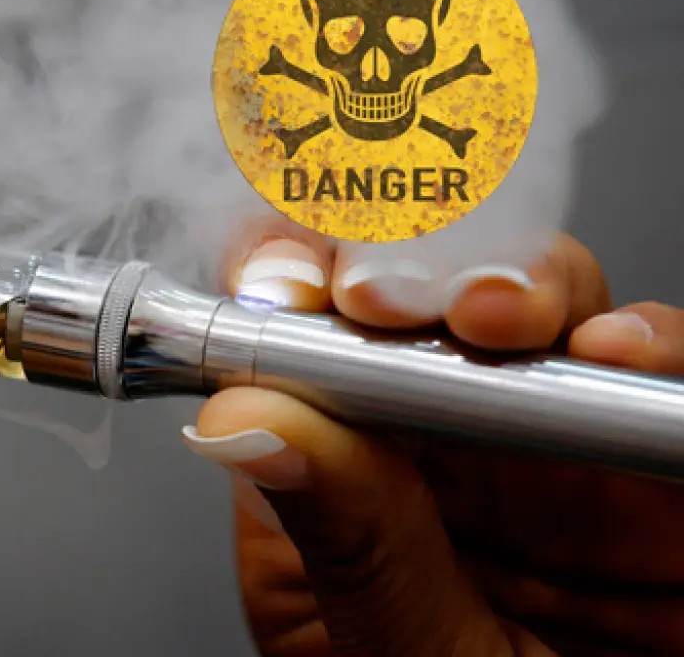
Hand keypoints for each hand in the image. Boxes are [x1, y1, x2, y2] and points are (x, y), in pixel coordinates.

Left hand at [184, 218, 683, 655]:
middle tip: (378, 296)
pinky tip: (618, 350)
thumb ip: (343, 539)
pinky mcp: (659, 462)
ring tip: (493, 317)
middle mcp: (447, 448)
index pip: (297, 343)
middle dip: (398, 269)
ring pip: (543, 308)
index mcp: (346, 484)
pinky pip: (660, 372)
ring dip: (515, 284)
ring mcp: (555, 445)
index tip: (279, 286)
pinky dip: (648, 343)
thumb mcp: (394, 655)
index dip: (286, 288)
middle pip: (416, 297)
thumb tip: (246, 421)